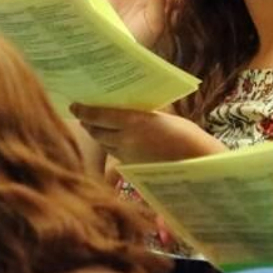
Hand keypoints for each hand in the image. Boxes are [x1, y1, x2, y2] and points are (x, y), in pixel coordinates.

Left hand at [70, 106, 219, 163]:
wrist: (197, 161)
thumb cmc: (185, 133)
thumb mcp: (160, 117)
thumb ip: (138, 115)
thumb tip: (123, 112)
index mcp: (132, 121)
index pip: (97, 115)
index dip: (83, 110)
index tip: (74, 105)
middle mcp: (125, 139)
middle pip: (96, 131)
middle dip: (88, 123)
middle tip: (83, 115)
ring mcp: (128, 155)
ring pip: (104, 144)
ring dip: (98, 135)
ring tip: (95, 127)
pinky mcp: (133, 167)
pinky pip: (115, 155)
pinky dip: (111, 147)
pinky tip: (115, 142)